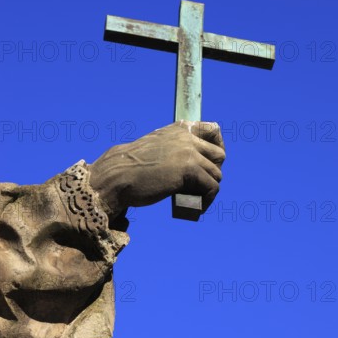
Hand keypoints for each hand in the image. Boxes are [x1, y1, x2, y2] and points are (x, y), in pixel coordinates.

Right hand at [89, 121, 224, 219]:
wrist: (117, 176)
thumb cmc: (133, 168)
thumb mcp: (158, 148)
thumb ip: (176, 149)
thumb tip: (198, 164)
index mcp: (179, 129)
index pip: (213, 129)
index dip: (218, 146)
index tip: (212, 162)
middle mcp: (187, 137)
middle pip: (220, 155)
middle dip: (213, 172)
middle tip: (200, 186)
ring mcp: (189, 152)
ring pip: (216, 174)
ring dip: (208, 190)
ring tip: (197, 201)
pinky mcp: (189, 169)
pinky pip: (211, 187)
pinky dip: (207, 200)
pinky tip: (198, 208)